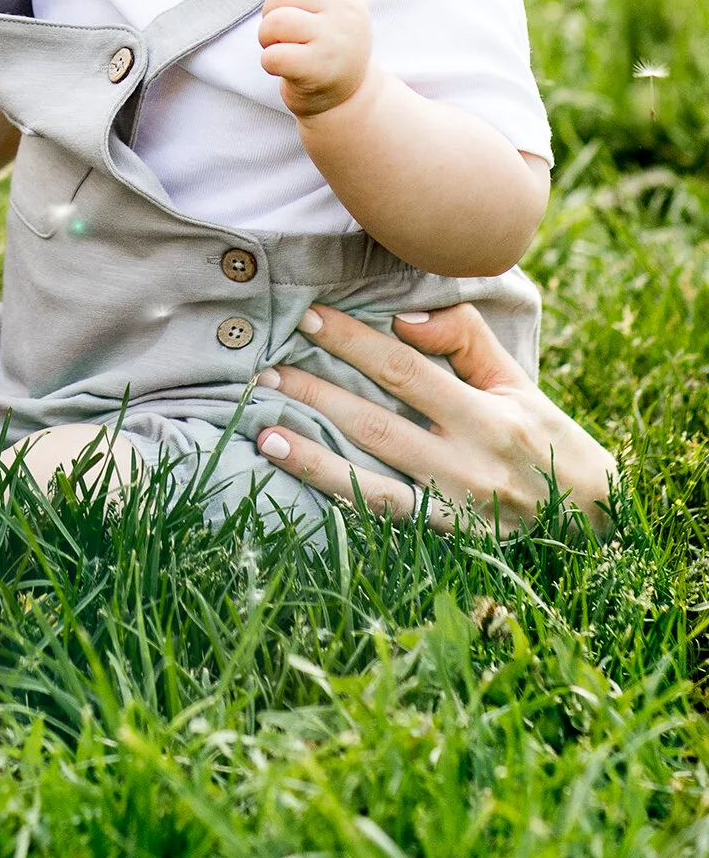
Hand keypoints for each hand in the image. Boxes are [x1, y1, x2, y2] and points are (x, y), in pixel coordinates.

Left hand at [251, 301, 616, 533]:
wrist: (595, 522)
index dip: (354, 342)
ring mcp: (454, 510)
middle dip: (316, 394)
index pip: (406, 370)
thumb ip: (464, 337)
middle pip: (377, 423)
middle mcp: (468, 465)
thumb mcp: (516, 380)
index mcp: (488, 416)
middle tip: (265, 370)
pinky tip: (301, 481)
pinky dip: (339, 499)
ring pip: (370, 482)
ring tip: (263, 433)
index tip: (310, 317)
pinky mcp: (446, 543)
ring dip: (313, 458)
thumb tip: (402, 314)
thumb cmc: (546, 437)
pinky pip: (384, 520)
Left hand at [254, 0, 371, 118]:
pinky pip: (273, 55)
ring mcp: (335, 41)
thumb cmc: (324, 47)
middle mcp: (345, 14)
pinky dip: (269, 62)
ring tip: (278, 48)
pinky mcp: (320, 70)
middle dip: (270, 14)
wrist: (345, 100)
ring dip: (266, 38)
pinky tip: (283, 68)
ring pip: (276, 23)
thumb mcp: (319, 11)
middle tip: (278, 34)